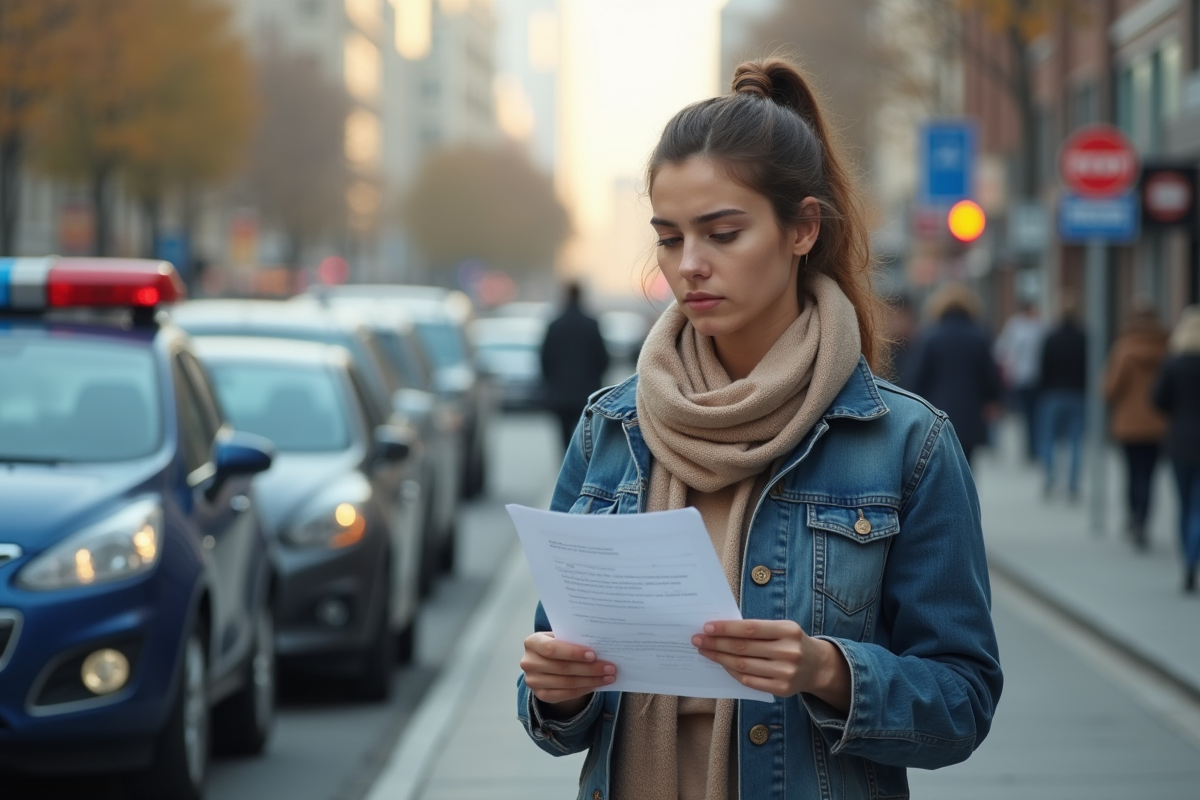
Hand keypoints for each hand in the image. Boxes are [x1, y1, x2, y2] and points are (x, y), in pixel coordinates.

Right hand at [520, 632, 615, 715]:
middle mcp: (528, 663)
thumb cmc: (557, 645)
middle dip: (589, 668)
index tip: (593, 654)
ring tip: (609, 677)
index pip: (552, 649)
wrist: (543, 662)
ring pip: (567, 683)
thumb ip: (572, 639)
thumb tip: (600, 646)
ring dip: (591, 680)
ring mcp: (533, 681)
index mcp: (532, 642)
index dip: (573, 652)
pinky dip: (584, 689)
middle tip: (610, 667)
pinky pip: (566, 694)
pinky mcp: (541, 695)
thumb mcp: (559, 637)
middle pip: (562, 668)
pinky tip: (597, 684)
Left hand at [691, 619, 849, 709]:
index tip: (707, 627)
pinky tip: (721, 665)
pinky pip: (749, 681)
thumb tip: (720, 630)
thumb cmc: (791, 642)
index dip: (726, 628)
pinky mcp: (782, 689)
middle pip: (743, 648)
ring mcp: (786, 673)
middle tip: (697, 639)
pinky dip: (732, 672)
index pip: (750, 629)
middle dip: (716, 643)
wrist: (818, 666)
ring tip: (705, 651)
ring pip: (743, 666)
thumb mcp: (781, 628)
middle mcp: (788, 652)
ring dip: (719, 658)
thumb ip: (756, 629)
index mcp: (788, 630)